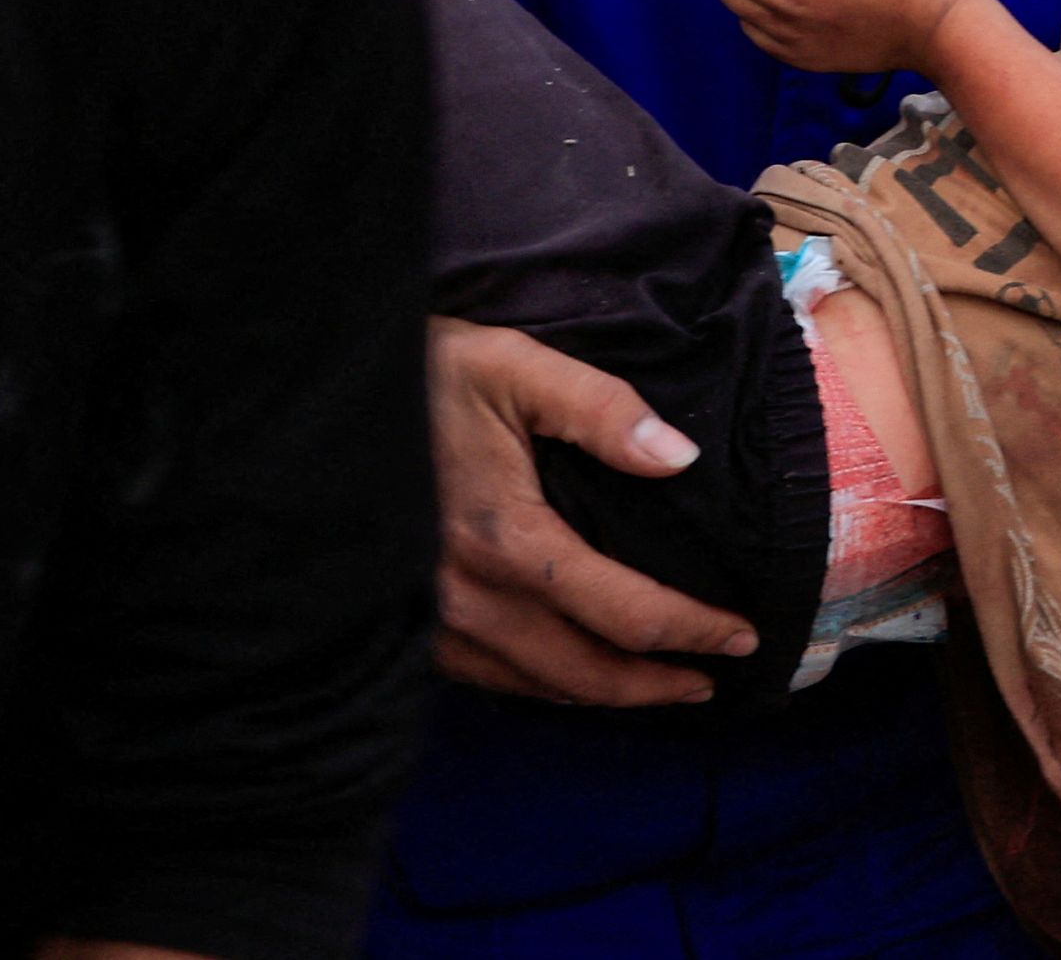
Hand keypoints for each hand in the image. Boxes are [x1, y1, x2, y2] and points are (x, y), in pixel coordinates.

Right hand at [426, 318, 754, 705]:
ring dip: (602, 694)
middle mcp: (469, 598)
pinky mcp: (404, 623)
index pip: (626, 613)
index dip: (694, 631)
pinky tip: (565, 673)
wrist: (318, 402)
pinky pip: (487, 677)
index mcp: (509, 540)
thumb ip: (602, 410)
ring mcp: (431, 620)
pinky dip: (541, 685)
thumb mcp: (514, 365)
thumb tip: (680, 457)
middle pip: (585, 674)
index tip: (742, 635)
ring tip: (654, 687)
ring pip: (534, 686)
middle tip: (710, 682)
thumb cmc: (420, 373)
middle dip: (656, 686)